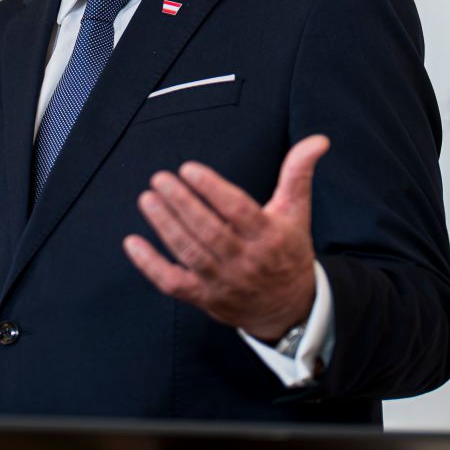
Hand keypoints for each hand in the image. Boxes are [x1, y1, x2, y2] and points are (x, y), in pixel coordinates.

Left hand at [122, 134, 326, 342]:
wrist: (289, 309)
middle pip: (210, 231)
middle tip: (160, 179)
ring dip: (165, 226)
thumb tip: (318, 140)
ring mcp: (224, 282)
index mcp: (269, 236)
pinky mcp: (204, 298)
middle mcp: (246, 261)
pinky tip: (132, 242)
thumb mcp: (296, 212)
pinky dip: (150, 265)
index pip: (238, 210)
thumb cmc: (288, 251)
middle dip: (182, 204)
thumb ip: (298, 174)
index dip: (212, 189)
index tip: (188, 169)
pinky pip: (173, 283)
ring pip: (190, 254)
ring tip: (147, 199)